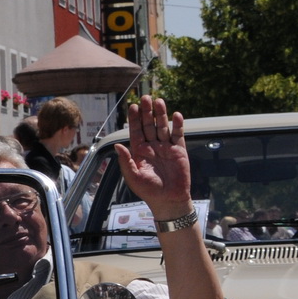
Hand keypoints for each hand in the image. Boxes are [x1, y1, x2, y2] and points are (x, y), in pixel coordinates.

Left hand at [118, 95, 195, 218]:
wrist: (168, 200)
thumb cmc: (148, 190)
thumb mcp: (132, 176)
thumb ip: (125, 160)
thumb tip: (117, 145)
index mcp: (139, 151)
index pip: (135, 131)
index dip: (134, 119)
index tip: (133, 106)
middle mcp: (152, 146)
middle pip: (149, 125)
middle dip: (147, 112)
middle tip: (145, 98)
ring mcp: (166, 147)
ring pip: (163, 126)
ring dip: (161, 114)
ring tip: (159, 101)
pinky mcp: (179, 151)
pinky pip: (178, 135)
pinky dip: (178, 125)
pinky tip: (176, 115)